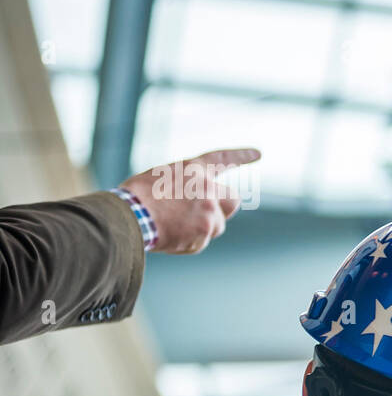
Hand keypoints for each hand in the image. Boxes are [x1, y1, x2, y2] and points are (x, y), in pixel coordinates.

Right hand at [119, 148, 261, 254]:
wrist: (128, 215)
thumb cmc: (136, 197)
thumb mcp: (160, 178)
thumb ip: (186, 186)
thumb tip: (195, 205)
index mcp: (193, 169)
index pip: (222, 159)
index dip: (241, 157)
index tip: (259, 154)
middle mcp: (207, 188)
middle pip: (233, 201)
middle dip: (223, 208)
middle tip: (205, 213)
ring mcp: (209, 211)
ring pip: (216, 225)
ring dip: (201, 228)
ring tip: (174, 225)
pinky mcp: (205, 232)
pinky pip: (201, 241)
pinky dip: (188, 242)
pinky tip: (170, 236)